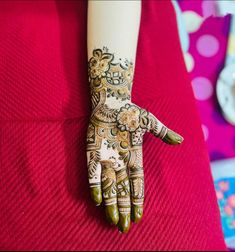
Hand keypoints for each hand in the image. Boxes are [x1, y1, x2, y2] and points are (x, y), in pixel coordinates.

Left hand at [86, 48, 182, 232]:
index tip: (138, 215)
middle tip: (124, 227)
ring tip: (113, 220)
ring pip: (109, 185)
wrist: (112, 103)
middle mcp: (120, 162)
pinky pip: (94, 173)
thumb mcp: (149, 122)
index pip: (137, 183)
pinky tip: (97, 200)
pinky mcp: (93, 153)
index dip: (138, 199)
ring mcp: (106, 158)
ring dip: (110, 202)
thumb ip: (163, 132)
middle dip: (124, 208)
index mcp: (134, 157)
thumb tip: (180, 140)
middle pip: (122, 190)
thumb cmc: (130, 112)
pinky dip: (95, 185)